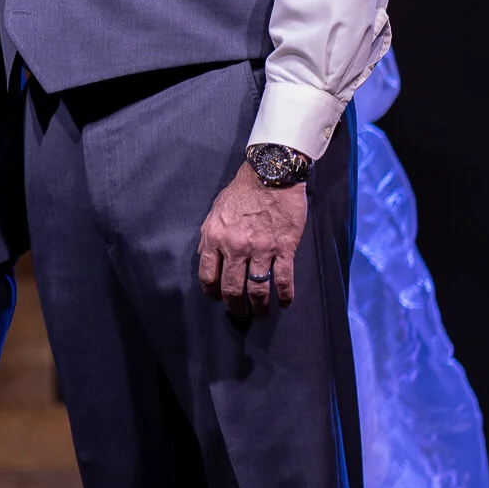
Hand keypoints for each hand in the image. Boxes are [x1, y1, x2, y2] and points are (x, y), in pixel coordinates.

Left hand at [197, 161, 306, 317]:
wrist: (270, 174)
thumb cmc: (241, 192)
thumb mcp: (215, 212)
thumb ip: (208, 237)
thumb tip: (204, 257)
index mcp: (215, 238)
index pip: (208, 276)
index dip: (212, 293)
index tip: (218, 299)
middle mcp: (235, 247)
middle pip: (232, 288)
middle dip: (235, 306)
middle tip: (240, 313)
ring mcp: (261, 249)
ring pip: (257, 289)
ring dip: (259, 307)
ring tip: (260, 314)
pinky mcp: (284, 248)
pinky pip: (283, 279)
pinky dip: (283, 296)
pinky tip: (284, 303)